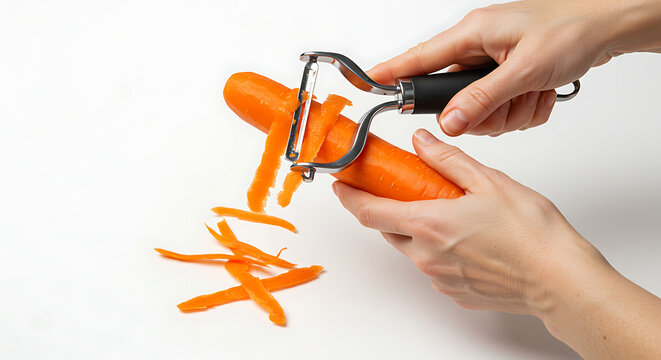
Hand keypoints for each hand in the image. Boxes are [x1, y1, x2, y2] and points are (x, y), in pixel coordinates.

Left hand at [332, 129, 607, 315]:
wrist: (559, 280)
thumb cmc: (531, 234)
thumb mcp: (488, 181)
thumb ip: (447, 160)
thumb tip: (420, 142)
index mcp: (427, 224)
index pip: (369, 211)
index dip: (349, 197)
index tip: (342, 185)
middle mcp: (426, 256)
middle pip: (388, 230)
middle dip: (389, 209)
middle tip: (404, 191)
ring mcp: (439, 277)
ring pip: (412, 249)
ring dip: (418, 229)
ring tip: (448, 213)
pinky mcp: (455, 292)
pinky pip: (434, 267)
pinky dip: (439, 250)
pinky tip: (467, 239)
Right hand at [368, 0, 660, 136]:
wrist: (608, 26)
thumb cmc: (571, 28)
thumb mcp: (525, 68)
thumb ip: (483, 98)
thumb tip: (449, 122)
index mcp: (472, 34)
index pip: (419, 59)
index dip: (392, 74)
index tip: (367, 84)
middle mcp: (477, 49)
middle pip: (454, 99)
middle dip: (485, 111)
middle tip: (511, 100)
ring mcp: (492, 65)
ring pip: (481, 111)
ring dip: (511, 110)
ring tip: (534, 90)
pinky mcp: (506, 78)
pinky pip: (502, 111)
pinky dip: (524, 110)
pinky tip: (540, 92)